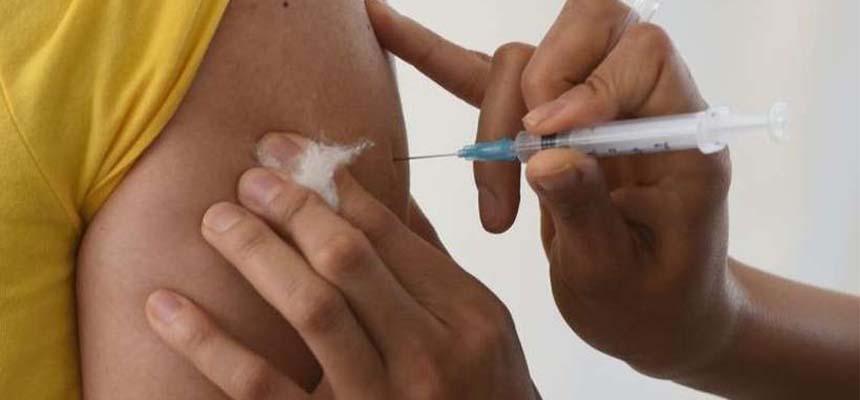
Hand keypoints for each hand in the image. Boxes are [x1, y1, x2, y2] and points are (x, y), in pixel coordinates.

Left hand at [145, 133, 537, 398]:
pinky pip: (260, 389)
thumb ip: (430, 263)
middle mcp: (428, 357)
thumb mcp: (480, 328)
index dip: (332, 184)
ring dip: (255, 252)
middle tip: (249, 178)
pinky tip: (165, 306)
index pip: (388, 233)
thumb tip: (374, 192)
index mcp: (468, 316)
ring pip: (310, 309)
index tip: (287, 153)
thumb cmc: (481, 393)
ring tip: (216, 219)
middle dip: (292, 206)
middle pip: (349, 260)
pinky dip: (208, 345)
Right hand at [367, 0, 734, 378]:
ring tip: (493, 203)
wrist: (655, 315)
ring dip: (491, 122)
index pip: (642, 56)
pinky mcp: (546, 126)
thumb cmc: (651, 305)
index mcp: (681, 135)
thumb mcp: (618, 274)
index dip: (588, 84)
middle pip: (585, 32)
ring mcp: (590, 109)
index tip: (545, 144)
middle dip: (532, 88)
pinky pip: (492, 81)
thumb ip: (586, 209)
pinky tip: (388, 28)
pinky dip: (438, 58)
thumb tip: (543, 157)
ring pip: (526, 59)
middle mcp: (641, 105)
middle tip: (518, 158)